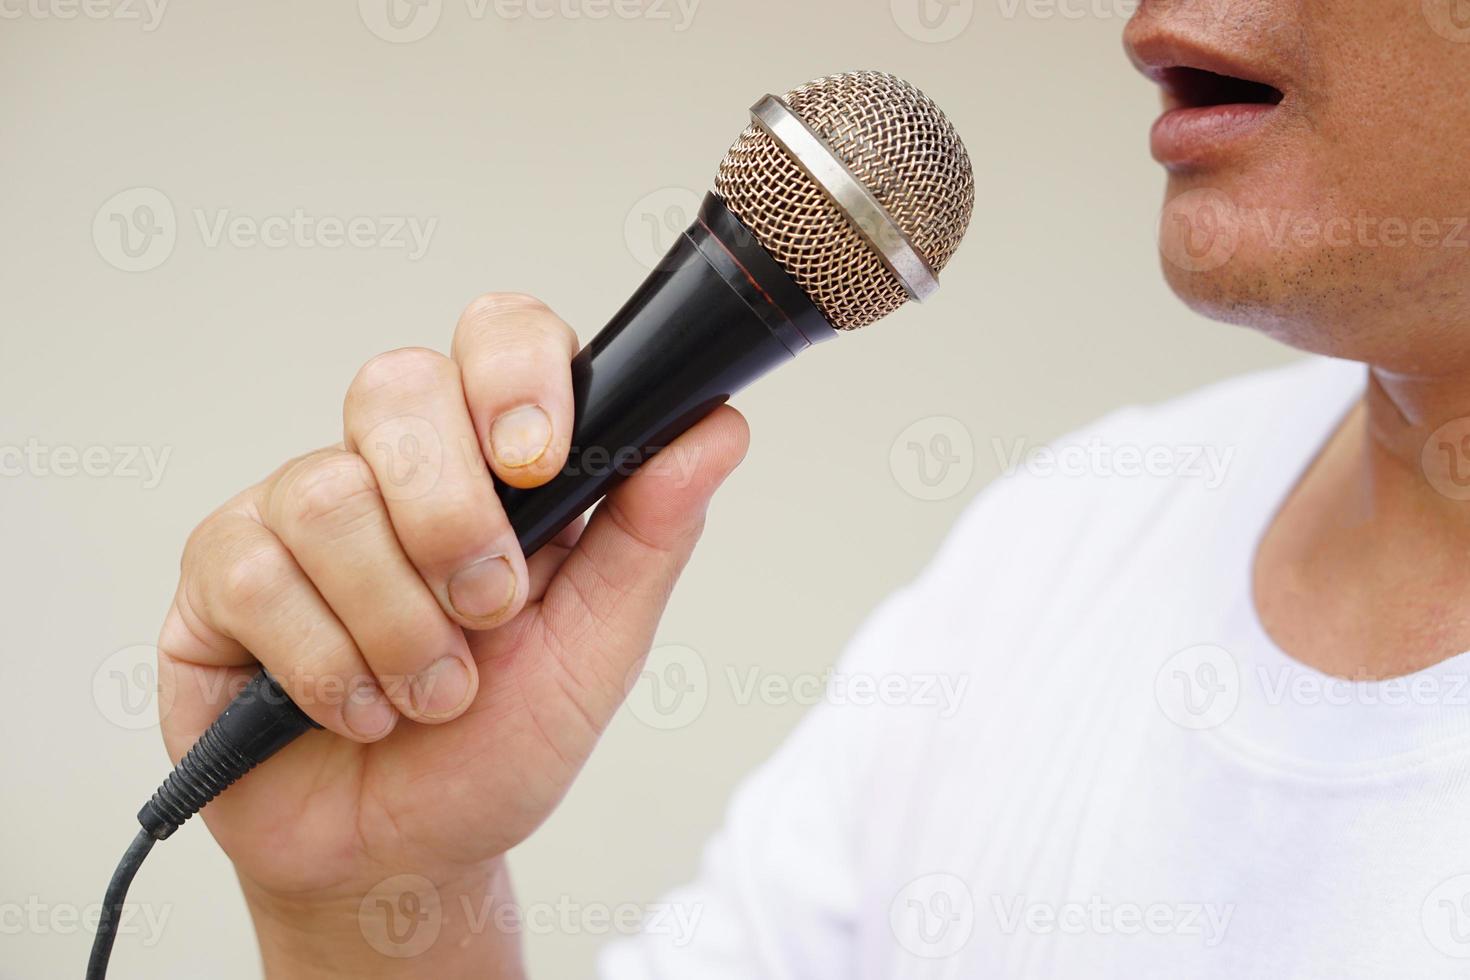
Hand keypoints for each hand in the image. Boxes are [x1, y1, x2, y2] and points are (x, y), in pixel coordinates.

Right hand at [156, 293, 747, 975]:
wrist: (403, 856)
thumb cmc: (499, 746)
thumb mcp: (598, 648)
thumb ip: (650, 535)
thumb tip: (717, 430)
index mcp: (490, 462)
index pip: (496, 336)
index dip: (514, 374)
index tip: (538, 464)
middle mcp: (389, 466)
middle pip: (396, 387)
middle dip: (453, 518)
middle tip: (490, 611)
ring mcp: (294, 511)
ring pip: (328, 494)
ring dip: (399, 622)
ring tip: (433, 695)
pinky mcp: (220, 573)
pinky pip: (257, 574)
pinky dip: (328, 667)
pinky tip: (358, 712)